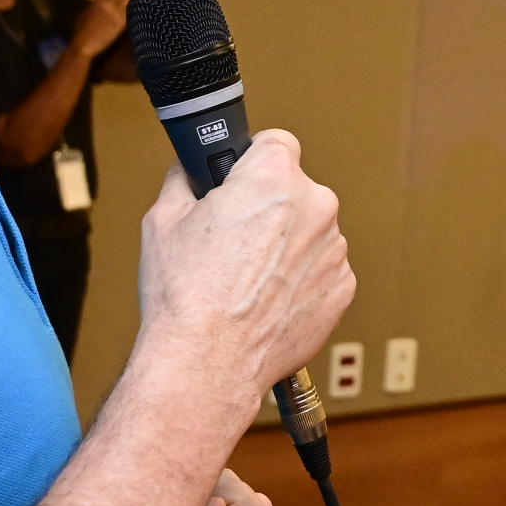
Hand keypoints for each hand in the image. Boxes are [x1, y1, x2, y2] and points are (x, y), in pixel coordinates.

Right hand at [69, 0, 145, 58]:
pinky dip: (139, 3)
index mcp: (98, 1)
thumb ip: (92, 9)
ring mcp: (113, 12)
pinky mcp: (118, 23)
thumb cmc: (81, 33)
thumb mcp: (84, 16)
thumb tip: (94, 8)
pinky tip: (146, 1)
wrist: (83, 44)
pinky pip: (131, 10)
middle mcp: (106, 4)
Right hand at [134, 131, 355, 426]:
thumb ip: (184, 180)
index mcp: (274, 177)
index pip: (275, 143)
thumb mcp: (163, 220)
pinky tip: (266, 300)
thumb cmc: (186, 297)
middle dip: (268, 208)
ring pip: (310, 232)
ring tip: (246, 279)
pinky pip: (321, 270)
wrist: (208, 362)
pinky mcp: (343, 287)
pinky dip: (300, 280)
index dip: (252, 161)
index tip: (240, 179)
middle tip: (233, 239)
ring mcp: (334, 249)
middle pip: (294, 190)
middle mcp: (315, 205)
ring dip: (286, 246)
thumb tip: (189, 170)